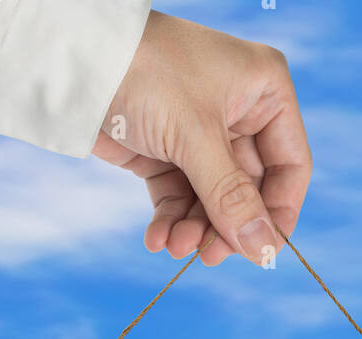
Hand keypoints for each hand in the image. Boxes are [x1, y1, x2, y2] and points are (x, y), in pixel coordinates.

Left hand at [94, 10, 310, 266]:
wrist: (71, 57)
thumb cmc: (145, 72)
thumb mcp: (195, 137)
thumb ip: (231, 198)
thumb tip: (264, 251)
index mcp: (265, 92)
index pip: (290, 167)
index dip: (278, 214)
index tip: (261, 253)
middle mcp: (239, 113)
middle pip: (249, 192)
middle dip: (226, 227)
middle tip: (207, 257)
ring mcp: (201, 134)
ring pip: (212, 201)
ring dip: (195, 230)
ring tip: (174, 247)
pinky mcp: (165, 151)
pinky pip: (179, 198)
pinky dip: (170, 221)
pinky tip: (157, 239)